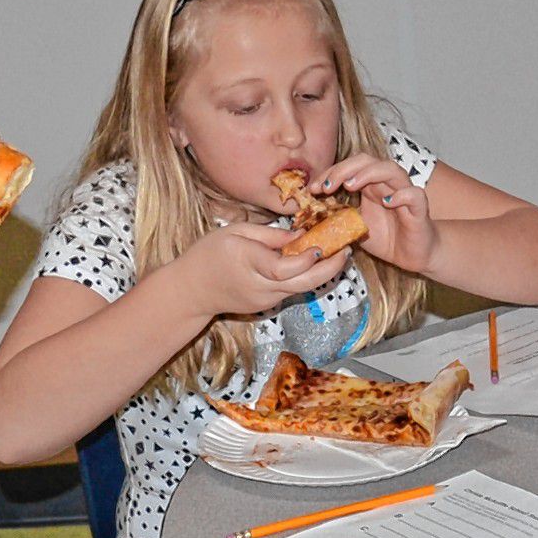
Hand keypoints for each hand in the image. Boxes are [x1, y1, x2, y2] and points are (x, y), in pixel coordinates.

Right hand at [178, 220, 349, 318]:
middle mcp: (260, 286)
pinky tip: (314, 262)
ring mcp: (265, 299)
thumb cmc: (208, 254)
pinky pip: (291, 289)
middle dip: (329, 269)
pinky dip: (305, 276)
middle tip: (347, 250)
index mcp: (248, 262)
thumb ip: (270, 235)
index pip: (283, 268)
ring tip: (339, 252)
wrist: (190, 291)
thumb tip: (301, 236)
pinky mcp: (267, 305)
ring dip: (322, 272)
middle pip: (302, 283)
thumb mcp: (235, 232)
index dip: (305, 260)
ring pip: (301, 288)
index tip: (321, 248)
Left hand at [320, 154, 435, 272]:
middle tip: (326, 186)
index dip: (330, 173)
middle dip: (343, 169)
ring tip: (350, 186)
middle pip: (367, 160)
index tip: (313, 189)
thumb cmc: (387, 239)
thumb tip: (312, 215)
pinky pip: (414, 194)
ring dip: (368, 173)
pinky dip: (401, 194)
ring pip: (391, 169)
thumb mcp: (355, 226)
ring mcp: (404, 193)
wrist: (413, 256)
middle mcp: (387, 184)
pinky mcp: (419, 208)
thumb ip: (338, 216)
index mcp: (371, 185)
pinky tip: (387, 202)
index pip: (350, 166)